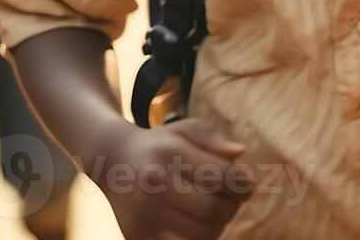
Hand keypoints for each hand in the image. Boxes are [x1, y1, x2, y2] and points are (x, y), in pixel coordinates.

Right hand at [98, 119, 251, 238]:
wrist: (113, 163)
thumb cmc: (161, 145)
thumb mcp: (186, 130)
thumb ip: (215, 140)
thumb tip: (240, 153)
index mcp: (170, 154)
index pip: (223, 176)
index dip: (243, 184)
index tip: (246, 186)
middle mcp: (155, 185)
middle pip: (214, 209)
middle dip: (231, 207)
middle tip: (231, 201)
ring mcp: (145, 214)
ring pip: (202, 234)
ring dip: (217, 225)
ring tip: (213, 212)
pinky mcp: (139, 236)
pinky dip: (198, 238)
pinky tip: (196, 224)